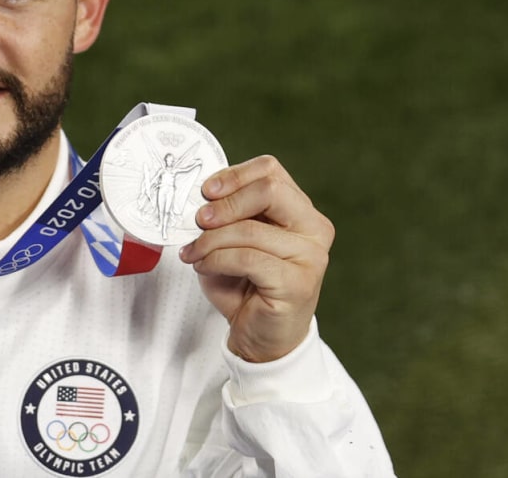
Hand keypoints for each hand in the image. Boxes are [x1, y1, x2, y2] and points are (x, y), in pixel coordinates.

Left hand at [178, 155, 334, 361]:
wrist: (260, 337)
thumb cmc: (245, 286)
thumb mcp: (232, 240)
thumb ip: (225, 214)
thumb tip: (199, 198)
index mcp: (300, 211)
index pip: (270, 170)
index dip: (234, 176)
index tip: (206, 192)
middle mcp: (314, 229)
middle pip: (269, 190)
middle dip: (225, 203)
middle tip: (198, 220)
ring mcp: (311, 256)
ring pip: (250, 229)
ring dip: (210, 240)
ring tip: (194, 253)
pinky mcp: (298, 283)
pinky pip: (247, 258)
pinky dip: (216, 260)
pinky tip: (203, 267)